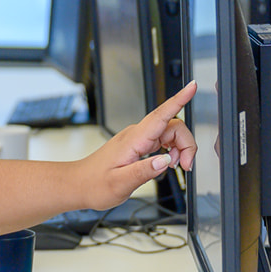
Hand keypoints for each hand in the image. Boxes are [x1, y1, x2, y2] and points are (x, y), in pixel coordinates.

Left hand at [76, 82, 196, 209]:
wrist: (78, 184)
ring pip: (170, 133)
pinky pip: (163, 141)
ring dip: (180, 149)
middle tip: (185, 166)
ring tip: (176, 167)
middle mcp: (136, 135)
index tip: (192, 86)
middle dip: (186, 144)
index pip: (161, 114)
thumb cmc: (94, 184)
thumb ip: (144, 172)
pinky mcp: (138, 145)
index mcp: (133, 140)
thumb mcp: (120, 184)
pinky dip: (171, 152)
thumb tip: (165, 161)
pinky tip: (167, 164)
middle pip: (173, 126)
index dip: (179, 99)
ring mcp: (137, 138)